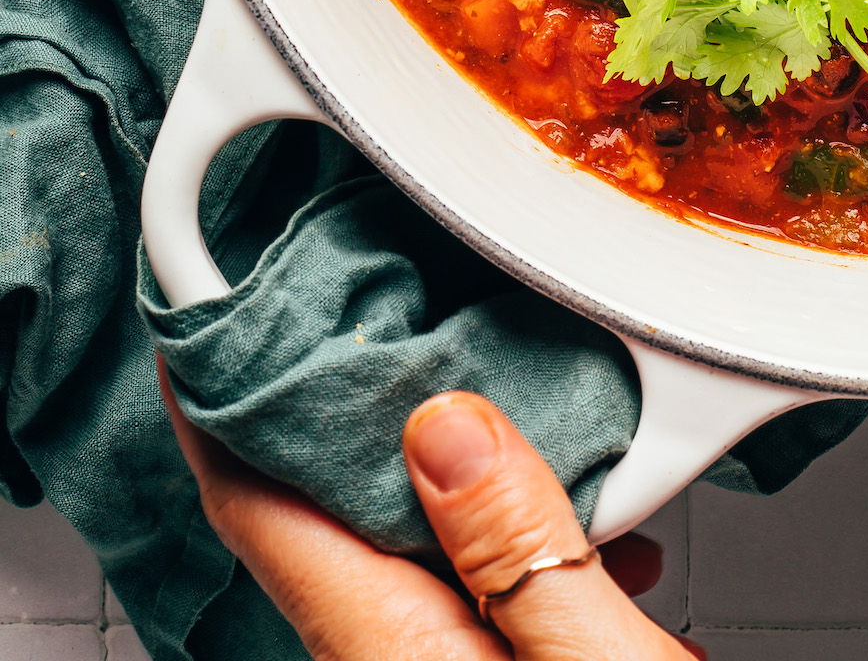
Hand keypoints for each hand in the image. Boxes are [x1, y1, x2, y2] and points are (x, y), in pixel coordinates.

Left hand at [160, 362, 704, 660]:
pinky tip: (593, 528)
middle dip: (352, 411)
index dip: (219, 406)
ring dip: (454, 472)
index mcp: (398, 659)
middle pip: (328, 523)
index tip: (203, 322)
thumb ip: (524, 553)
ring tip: (523, 404)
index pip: (261, 513)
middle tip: (381, 311)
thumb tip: (444, 429)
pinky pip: (466, 599)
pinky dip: (512, 539)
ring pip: (405, 555)